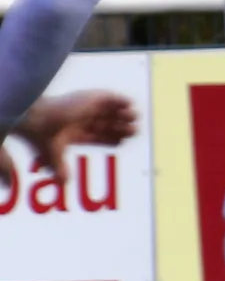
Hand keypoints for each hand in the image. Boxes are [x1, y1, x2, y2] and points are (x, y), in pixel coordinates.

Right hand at [1, 90, 138, 191]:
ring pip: (117, 110)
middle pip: (114, 124)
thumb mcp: (53, 155)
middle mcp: (86, 118)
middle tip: (130, 132)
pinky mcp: (94, 97)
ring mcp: (90, 106)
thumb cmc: (42, 135)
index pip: (105, 136)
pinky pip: (116, 97)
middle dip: (125, 129)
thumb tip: (64, 184)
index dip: (117, 139)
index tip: (119, 142)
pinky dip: (126, 102)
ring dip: (129, 115)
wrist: (38, 117)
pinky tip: (127, 109)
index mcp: (80, 131)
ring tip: (130, 119)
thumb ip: (59, 168)